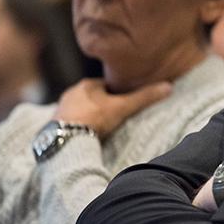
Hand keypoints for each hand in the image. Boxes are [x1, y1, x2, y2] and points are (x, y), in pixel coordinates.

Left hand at [53, 78, 171, 138]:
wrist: (66, 139)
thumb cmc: (94, 119)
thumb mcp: (123, 107)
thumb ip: (144, 97)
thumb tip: (168, 87)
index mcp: (86, 85)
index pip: (106, 85)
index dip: (116, 94)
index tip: (124, 103)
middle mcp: (71, 93)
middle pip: (92, 97)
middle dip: (102, 105)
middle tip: (115, 116)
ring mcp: (61, 109)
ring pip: (80, 109)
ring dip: (89, 116)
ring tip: (101, 128)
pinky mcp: (54, 124)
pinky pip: (70, 122)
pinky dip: (78, 126)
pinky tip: (85, 135)